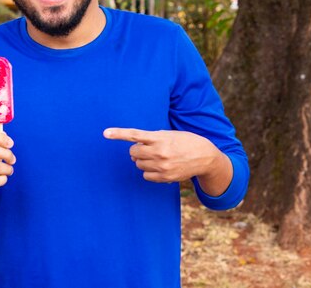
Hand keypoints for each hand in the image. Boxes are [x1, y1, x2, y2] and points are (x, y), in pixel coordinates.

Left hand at [103, 128, 219, 183]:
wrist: (205, 157)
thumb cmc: (185, 141)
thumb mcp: (169, 134)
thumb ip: (152, 138)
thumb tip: (135, 148)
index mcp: (160, 138)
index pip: (134, 135)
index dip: (118, 134)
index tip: (105, 133)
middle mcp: (159, 152)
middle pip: (133, 152)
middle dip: (137, 150)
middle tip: (147, 148)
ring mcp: (162, 166)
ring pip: (138, 164)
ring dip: (143, 160)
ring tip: (157, 157)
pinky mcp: (165, 178)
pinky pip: (145, 175)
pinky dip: (148, 171)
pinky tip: (160, 167)